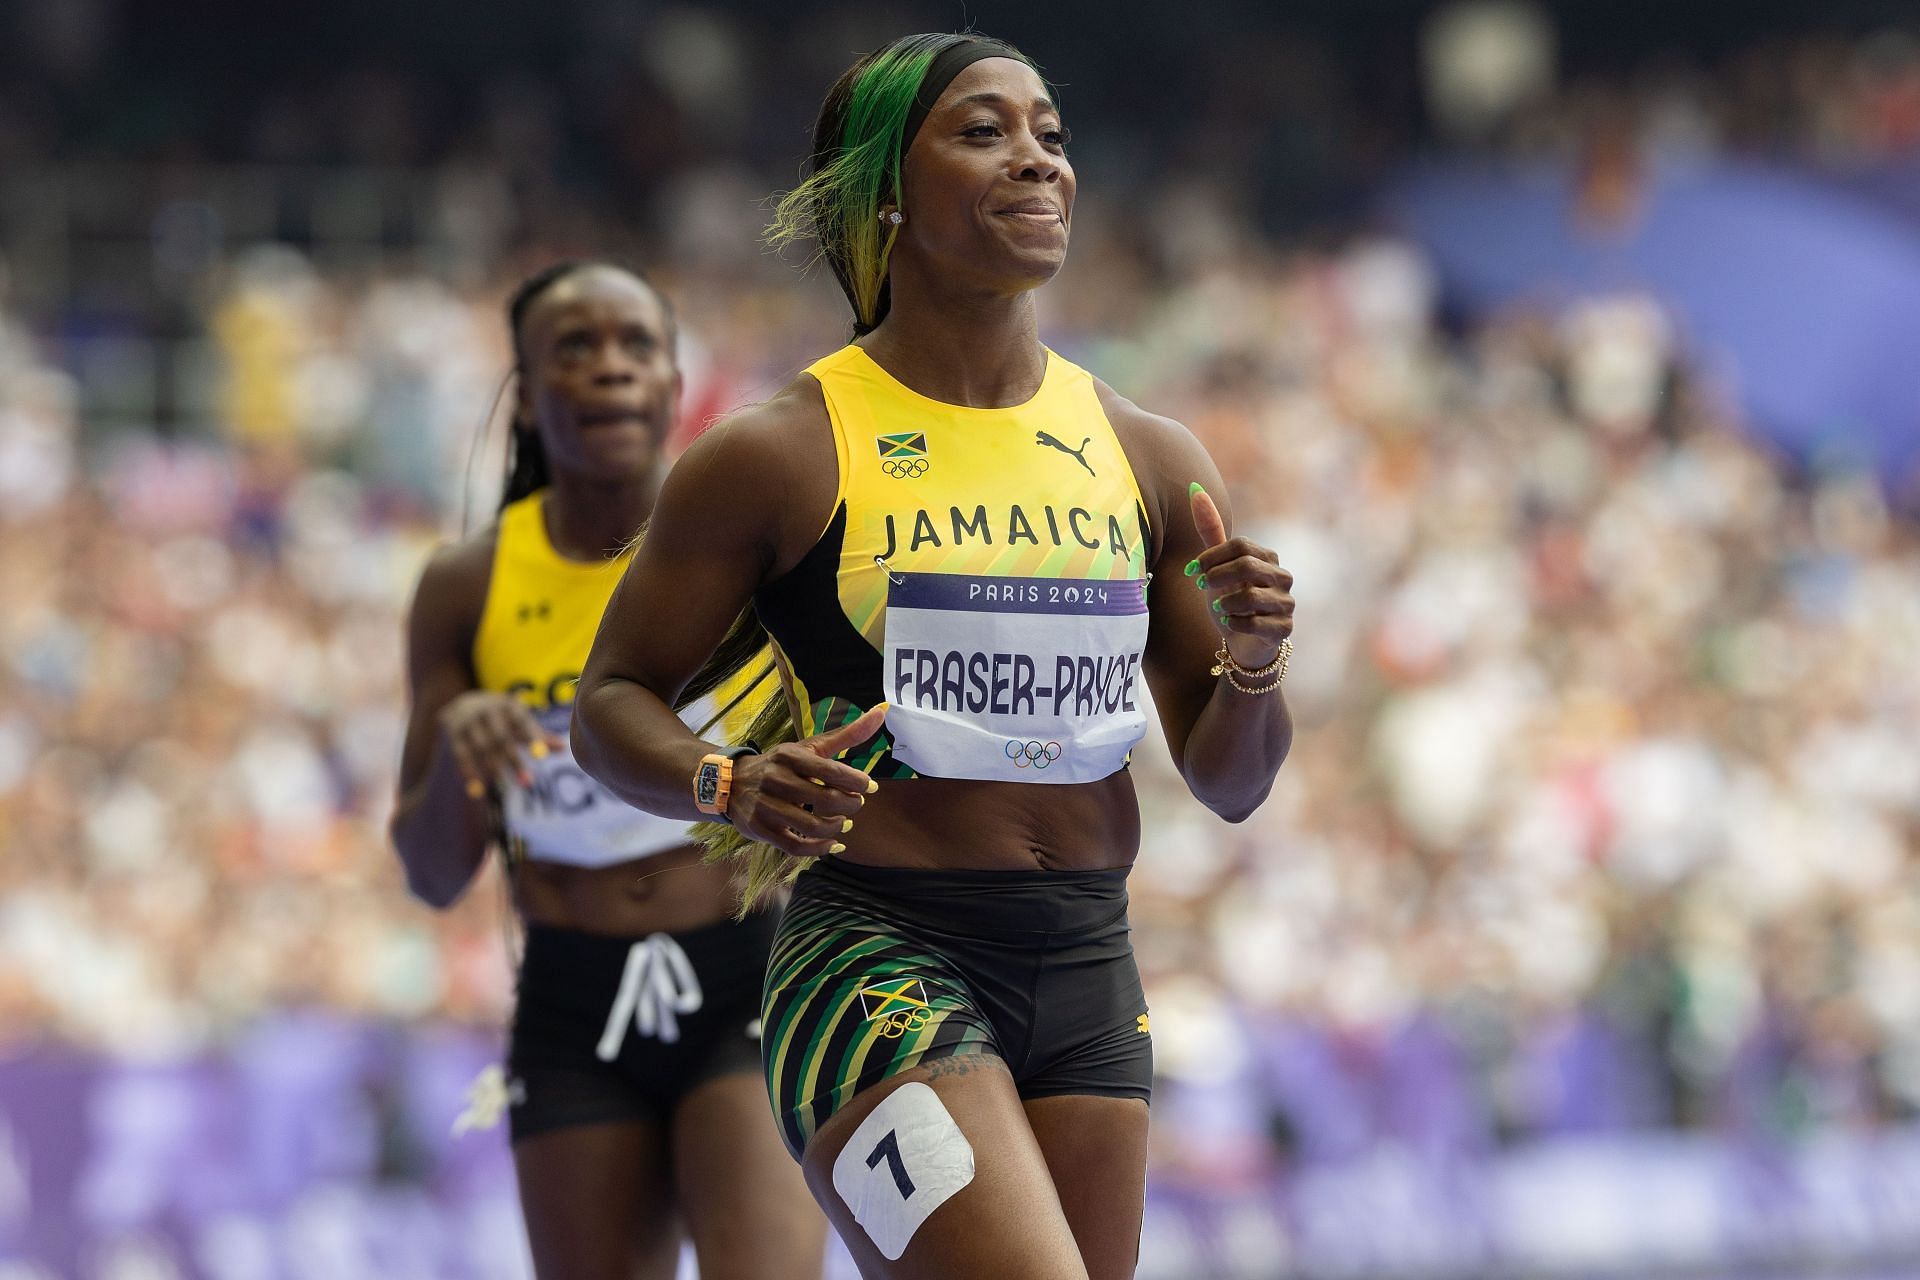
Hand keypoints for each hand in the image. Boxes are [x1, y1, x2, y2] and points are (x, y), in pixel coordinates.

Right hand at [439, 691, 560, 795]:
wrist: (461, 702)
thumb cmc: (502, 717)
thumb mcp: (519, 721)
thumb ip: (538, 735)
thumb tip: (564, 749)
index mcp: (508, 705)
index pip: (522, 721)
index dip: (532, 737)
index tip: (542, 756)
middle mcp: (487, 711)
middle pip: (502, 738)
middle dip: (514, 761)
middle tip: (528, 783)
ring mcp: (468, 721)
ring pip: (482, 747)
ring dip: (493, 768)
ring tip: (503, 788)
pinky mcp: (452, 733)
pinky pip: (461, 755)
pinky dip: (469, 773)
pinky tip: (477, 792)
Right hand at [726, 704, 887, 857]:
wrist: (731, 782)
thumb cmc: (781, 764)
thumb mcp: (809, 747)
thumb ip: (847, 734)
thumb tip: (882, 712)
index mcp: (790, 757)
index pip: (830, 771)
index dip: (856, 781)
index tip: (869, 786)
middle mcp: (776, 780)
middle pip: (825, 800)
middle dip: (851, 805)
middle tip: (857, 804)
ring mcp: (766, 807)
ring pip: (812, 826)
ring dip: (836, 827)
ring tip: (845, 822)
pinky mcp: (761, 829)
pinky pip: (796, 847)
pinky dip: (820, 849)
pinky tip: (833, 844)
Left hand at [1186, 483, 1294, 668]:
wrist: (1244, 641)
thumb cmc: (1231, 598)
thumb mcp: (1217, 565)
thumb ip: (1210, 531)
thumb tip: (1195, 490)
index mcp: (1267, 557)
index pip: (1240, 545)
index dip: (1211, 557)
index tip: (1194, 571)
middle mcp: (1282, 577)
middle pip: (1246, 566)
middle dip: (1217, 578)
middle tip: (1203, 589)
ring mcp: (1286, 602)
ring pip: (1250, 597)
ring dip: (1224, 604)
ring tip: (1219, 609)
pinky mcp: (1284, 629)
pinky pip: (1256, 624)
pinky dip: (1235, 624)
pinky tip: (1231, 624)